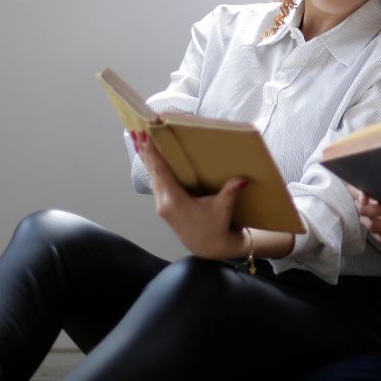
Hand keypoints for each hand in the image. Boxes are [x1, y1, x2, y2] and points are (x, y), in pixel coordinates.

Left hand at [133, 131, 248, 258]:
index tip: (146, 137)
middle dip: (146, 152)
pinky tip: (150, 159)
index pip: (161, 172)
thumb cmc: (216, 228)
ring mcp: (162, 206)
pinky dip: (153, 169)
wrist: (209, 249)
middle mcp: (164, 203)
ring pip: (152, 177)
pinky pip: (156, 183)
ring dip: (147, 159)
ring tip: (140, 140)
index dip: (153, 154)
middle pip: (152, 172)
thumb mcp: (223, 208)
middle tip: (138, 131)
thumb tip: (242, 178)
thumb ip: (230, 191)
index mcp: (174, 201)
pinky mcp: (164, 207)